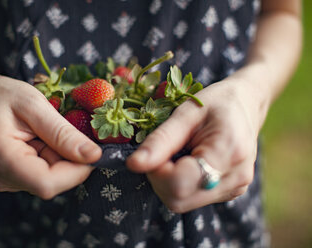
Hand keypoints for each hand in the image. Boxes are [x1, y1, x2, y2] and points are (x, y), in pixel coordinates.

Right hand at [0, 71, 101, 198]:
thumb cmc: (5, 95)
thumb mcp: (35, 105)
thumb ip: (63, 133)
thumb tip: (94, 156)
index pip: (46, 183)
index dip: (76, 171)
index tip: (93, 151)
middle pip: (50, 183)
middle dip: (69, 162)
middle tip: (67, 134)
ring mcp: (2, 180)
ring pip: (49, 181)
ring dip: (59, 159)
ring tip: (46, 135)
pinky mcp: (9, 180)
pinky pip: (41, 176)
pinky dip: (51, 160)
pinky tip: (41, 142)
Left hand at [127, 80, 260, 212]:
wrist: (245, 105)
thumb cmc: (215, 103)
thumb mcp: (185, 114)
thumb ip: (159, 141)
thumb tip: (133, 165)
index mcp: (228, 152)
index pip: (179, 184)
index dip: (156, 172)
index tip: (155, 151)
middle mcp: (236, 178)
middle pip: (179, 199)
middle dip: (159, 179)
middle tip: (163, 152)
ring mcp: (236, 188)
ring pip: (183, 202)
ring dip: (168, 182)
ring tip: (177, 154)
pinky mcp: (231, 192)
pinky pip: (193, 198)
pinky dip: (180, 184)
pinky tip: (187, 162)